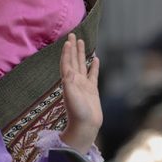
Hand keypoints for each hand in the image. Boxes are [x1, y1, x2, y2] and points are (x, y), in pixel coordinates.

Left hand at [59, 33, 101, 153]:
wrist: (85, 127)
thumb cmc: (77, 113)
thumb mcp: (71, 97)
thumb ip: (69, 83)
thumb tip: (68, 71)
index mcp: (68, 81)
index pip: (66, 62)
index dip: (66, 51)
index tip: (67, 40)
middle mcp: (74, 81)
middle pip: (73, 59)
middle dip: (73, 47)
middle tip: (73, 34)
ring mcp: (83, 85)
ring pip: (82, 64)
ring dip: (81, 53)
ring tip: (82, 41)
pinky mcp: (92, 90)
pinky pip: (92, 74)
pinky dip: (93, 66)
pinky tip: (95, 59)